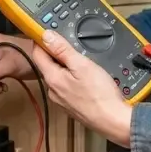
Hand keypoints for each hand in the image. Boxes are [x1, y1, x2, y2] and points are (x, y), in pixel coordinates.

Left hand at [32, 30, 132, 147]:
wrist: (113, 120)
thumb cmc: (99, 94)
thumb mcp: (82, 65)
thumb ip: (62, 50)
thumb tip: (46, 36)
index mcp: (52, 79)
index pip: (37, 54)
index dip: (41, 40)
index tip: (48, 31)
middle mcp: (53, 91)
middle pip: (48, 65)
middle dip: (56, 53)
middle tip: (70, 44)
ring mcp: (62, 100)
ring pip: (58, 77)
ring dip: (65, 67)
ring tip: (81, 61)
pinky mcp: (72, 106)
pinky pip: (67, 87)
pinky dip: (72, 79)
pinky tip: (86, 79)